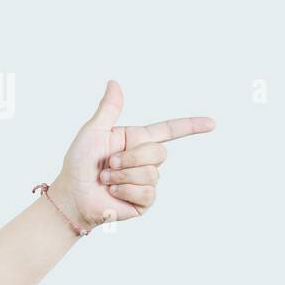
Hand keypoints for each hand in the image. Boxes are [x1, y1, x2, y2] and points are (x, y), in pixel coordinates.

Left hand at [50, 80, 214, 228]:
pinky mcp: (144, 201)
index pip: (169, 130)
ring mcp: (146, 181)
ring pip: (152, 173)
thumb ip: (108, 109)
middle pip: (160, 152)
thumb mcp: (93, 132)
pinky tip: (114, 193)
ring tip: (106, 180)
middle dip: (131, 158)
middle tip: (108, 164)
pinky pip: (147, 192)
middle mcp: (144, 159)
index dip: (191, 126)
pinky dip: (126, 191)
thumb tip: (114, 83)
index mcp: (136, 140)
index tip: (212, 123)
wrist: (72, 195)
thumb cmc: (78, 163)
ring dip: (123, 176)